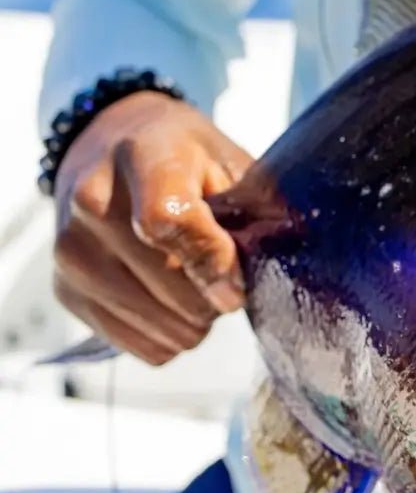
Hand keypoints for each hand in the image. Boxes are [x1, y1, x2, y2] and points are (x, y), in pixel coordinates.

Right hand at [52, 90, 252, 363]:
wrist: (117, 147)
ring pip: (159, 325)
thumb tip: (273, 268)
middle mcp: (92, 201)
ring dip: (194, 318)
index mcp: (143, 157)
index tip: (237, 285)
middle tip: (223, 273)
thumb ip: (256, 214)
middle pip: (168, 283)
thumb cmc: (188, 160)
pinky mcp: (65, 289)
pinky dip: (169, 334)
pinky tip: (171, 300)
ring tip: (196, 281)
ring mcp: (71, 249)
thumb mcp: (232, 166)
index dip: (212, 262)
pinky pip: (140, 344)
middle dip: (213, 293)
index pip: (166, 221)